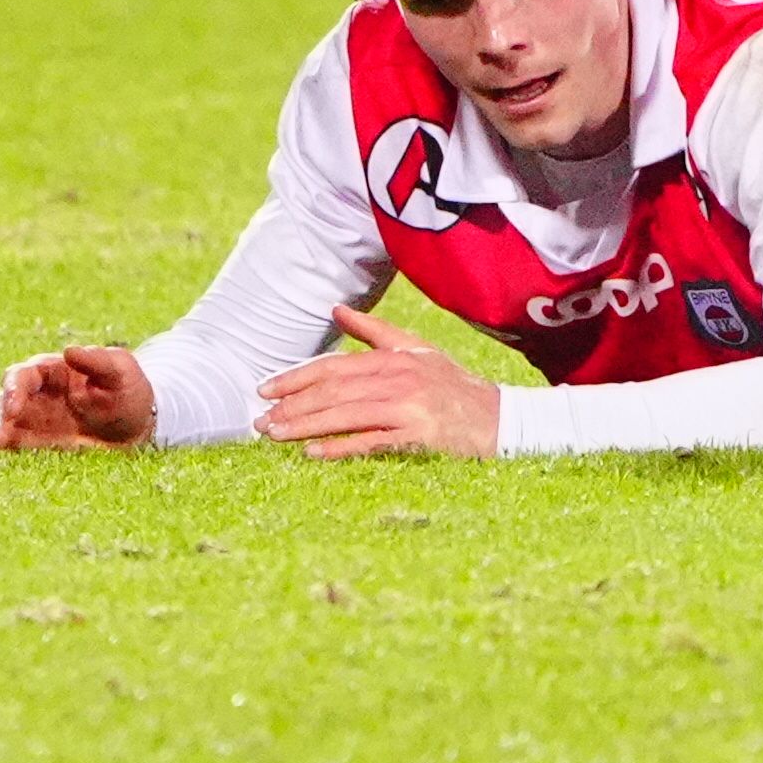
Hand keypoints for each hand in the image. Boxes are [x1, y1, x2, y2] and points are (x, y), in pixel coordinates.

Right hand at [0, 346, 156, 450]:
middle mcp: (33, 393)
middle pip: (1, 399)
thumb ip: (98, 361)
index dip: (14, 389)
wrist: (137, 423)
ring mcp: (29, 418)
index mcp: (51, 371)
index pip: (23, 375)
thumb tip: (70, 350)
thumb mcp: (121, 372)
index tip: (14, 407)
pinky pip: (7, 442)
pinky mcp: (32, 440)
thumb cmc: (128, 390)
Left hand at [257, 305, 500, 459]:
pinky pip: (371, 442)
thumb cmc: (456, 388)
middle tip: (261, 421)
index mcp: (395, 358)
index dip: (296, 377)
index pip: (335, 366)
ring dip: (305, 426)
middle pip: (333, 391)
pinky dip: (340, 447)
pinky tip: (313, 454)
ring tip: (275, 436)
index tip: (265, 390)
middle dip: (292, 406)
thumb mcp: (418, 351)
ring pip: (345, 415)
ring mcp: (410, 407)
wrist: (501, 419)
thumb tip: (336, 309)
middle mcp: (400, 378)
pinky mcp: (420, 435)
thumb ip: (375, 332)